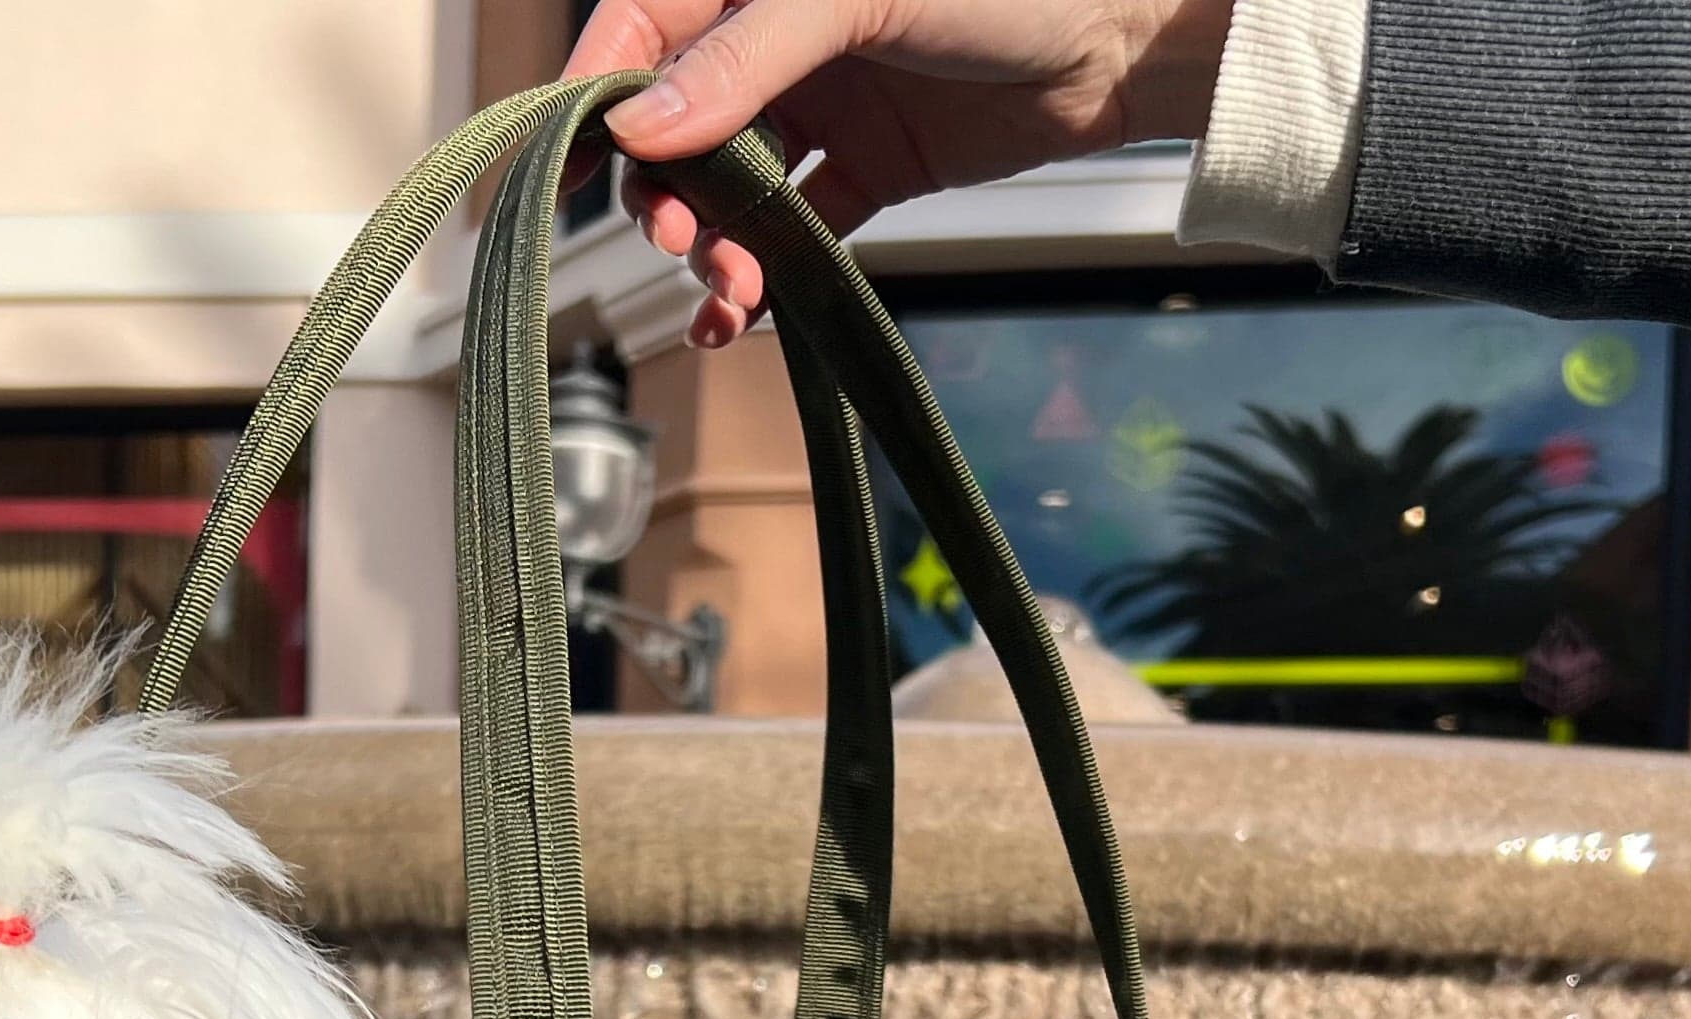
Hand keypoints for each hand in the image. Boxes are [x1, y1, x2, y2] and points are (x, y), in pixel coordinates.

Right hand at [564, 0, 1236, 346]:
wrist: (1127, 31)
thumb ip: (747, 60)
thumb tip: (641, 126)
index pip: (641, 26)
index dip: (596, 94)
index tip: (563, 168)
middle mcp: (775, 36)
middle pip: (674, 122)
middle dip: (662, 190)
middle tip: (677, 238)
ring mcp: (819, 104)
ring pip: (727, 187)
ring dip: (711, 248)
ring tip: (723, 292)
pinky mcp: (864, 170)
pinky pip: (791, 231)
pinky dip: (762, 278)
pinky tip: (741, 318)